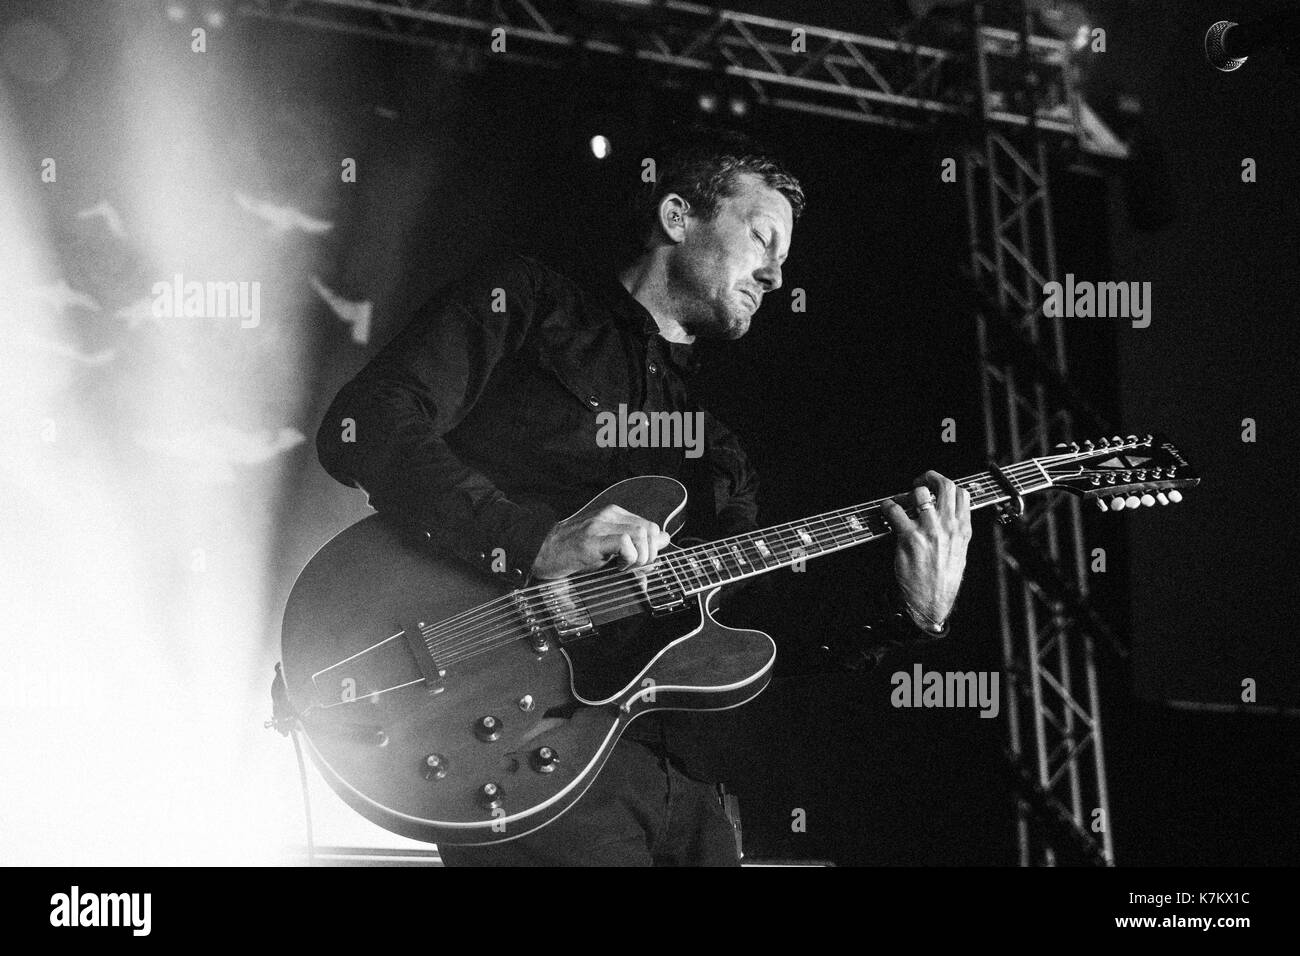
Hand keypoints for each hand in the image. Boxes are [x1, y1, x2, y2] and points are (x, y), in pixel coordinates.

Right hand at [530, 504, 671, 579]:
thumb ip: (636, 541)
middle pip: (650, 529)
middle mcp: (610, 514)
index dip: (653, 548)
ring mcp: (601, 524)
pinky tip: (616, 567)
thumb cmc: (574, 553)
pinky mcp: (593, 537)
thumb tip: (665, 539)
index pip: (651, 525)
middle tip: (633, 567)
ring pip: (641, 533)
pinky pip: (625, 542)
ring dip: (639, 557)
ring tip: (624, 567)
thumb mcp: (609, 546)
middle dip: (649, 554)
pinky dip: (627, 558)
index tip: (640, 563)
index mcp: (615, 514)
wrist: (542, 552)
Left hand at [879, 471, 972, 626]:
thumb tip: (947, 514)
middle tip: (917, 482)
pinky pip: (895, 510)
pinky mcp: (910, 538)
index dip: (946, 485)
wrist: (929, 603)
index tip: (935, 486)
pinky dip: (888, 506)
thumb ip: (956, 531)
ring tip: (900, 502)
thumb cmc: (942, 581)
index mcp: (963, 530)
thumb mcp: (959, 553)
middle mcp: (949, 527)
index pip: (962, 494)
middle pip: (945, 486)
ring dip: (906, 494)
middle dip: (929, 477)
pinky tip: (886, 512)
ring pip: (919, 493)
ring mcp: (930, 531)